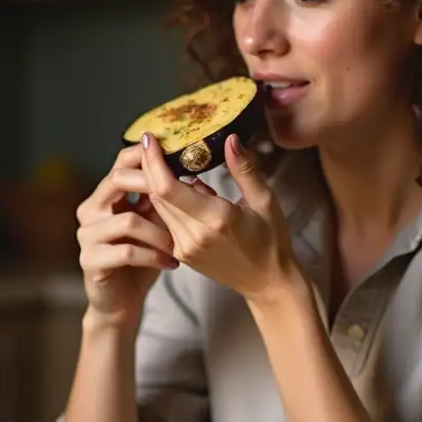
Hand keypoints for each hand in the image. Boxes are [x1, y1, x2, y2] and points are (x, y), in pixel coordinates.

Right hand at [76, 144, 178, 327]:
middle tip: (181, 194)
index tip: (174, 154)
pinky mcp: (90, 260)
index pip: (120, 164)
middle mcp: (90, 211)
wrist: (121, 301)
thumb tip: (188, 175)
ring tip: (179, 245)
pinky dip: (154, 257)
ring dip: (160, 233)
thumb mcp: (153, 225)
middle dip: (153, 184)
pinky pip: (127, 252)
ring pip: (128, 221)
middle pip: (117, 180)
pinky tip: (172, 263)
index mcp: (104, 197)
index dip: (144, 155)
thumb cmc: (140, 260)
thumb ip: (160, 201)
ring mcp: (87, 235)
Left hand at [139, 131, 300, 302]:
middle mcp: (193, 236)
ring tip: (166, 161)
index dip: (152, 161)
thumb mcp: (264, 200)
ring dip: (156, 183)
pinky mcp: (181, 254)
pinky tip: (180, 189)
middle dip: (151, 166)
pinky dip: (166, 201)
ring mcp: (184, 248)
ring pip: (157, 207)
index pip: (167, 188)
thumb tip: (229, 138)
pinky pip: (164, 221)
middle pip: (156, 195)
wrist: (267, 283)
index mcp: (215, 219)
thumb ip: (243, 169)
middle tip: (156, 142)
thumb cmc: (271, 240)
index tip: (150, 138)